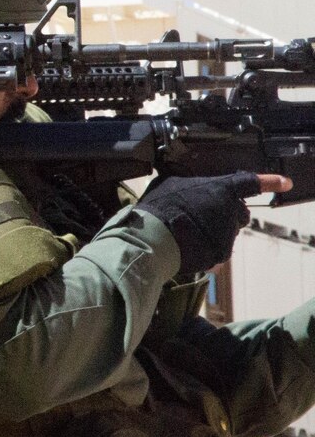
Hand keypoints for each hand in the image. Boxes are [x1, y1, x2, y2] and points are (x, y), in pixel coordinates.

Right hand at [136, 171, 289, 275]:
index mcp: (221, 189)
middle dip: (226, 212)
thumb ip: (191, 185)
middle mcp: (230, 212)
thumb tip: (190, 187)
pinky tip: (188, 244)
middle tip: (200, 214)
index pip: (250, 183)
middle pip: (239, 211)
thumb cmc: (160, 206)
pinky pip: (218, 250)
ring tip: (187, 230)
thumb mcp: (172, 183)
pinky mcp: (221, 255)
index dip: (269, 182)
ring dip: (213, 230)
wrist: (152, 238)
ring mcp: (228, 235)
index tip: (284, 183)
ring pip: (227, 231)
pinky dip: (205, 248)